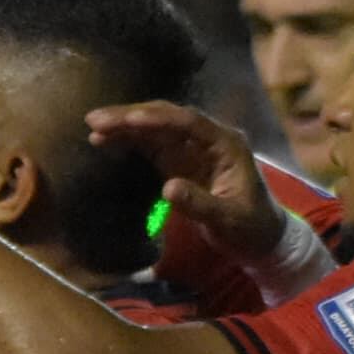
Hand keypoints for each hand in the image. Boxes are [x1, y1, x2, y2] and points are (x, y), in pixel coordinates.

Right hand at [85, 100, 284, 258]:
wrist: (259, 237)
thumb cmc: (249, 227)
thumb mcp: (228, 220)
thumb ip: (200, 204)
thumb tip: (167, 188)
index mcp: (226, 144)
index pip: (189, 123)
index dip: (158, 119)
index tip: (129, 120)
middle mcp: (208, 138)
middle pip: (167, 118)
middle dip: (132, 116)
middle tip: (96, 120)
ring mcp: (192, 148)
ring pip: (155, 128)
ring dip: (125, 126)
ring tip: (93, 127)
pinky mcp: (178, 161)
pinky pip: (151, 145)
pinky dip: (129, 142)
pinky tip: (105, 141)